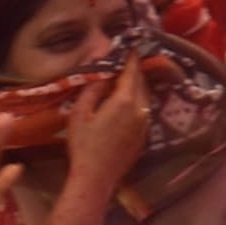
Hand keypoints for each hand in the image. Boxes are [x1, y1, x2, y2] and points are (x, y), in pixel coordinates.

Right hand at [63, 56, 154, 198]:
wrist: (96, 178)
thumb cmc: (83, 145)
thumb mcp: (80, 113)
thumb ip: (93, 87)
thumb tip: (101, 68)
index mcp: (124, 101)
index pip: (132, 71)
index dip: (131, 57)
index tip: (130, 45)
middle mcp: (141, 109)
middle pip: (141, 82)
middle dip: (134, 69)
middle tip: (126, 59)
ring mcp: (145, 123)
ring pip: (145, 96)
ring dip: (137, 84)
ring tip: (126, 77)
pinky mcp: (145, 135)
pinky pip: (144, 109)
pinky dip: (138, 99)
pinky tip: (127, 101)